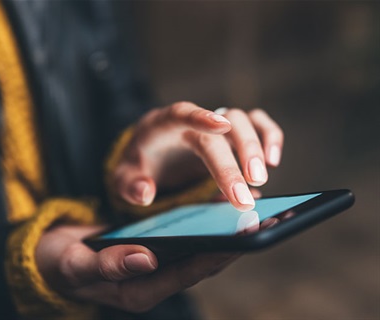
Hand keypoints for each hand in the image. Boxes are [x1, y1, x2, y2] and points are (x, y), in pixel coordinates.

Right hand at [36, 225, 236, 311]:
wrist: (50, 255)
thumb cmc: (59, 263)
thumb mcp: (75, 264)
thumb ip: (106, 265)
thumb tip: (143, 259)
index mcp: (138, 291)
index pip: (185, 274)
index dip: (213, 255)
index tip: (239, 238)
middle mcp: (152, 281)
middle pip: (199, 264)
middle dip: (229, 243)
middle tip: (258, 221)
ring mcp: (154, 266)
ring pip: (196, 250)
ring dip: (221, 232)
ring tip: (246, 210)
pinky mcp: (154, 250)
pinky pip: (186, 238)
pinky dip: (203, 223)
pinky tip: (215, 205)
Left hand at [113, 102, 283, 210]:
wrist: (151, 154)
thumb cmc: (139, 164)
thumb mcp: (123, 178)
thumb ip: (130, 186)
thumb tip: (145, 194)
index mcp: (161, 126)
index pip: (181, 113)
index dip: (200, 116)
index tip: (220, 125)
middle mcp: (192, 121)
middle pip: (219, 130)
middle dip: (233, 161)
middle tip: (244, 194)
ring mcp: (214, 125)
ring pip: (243, 120)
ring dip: (255, 147)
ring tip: (261, 179)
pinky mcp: (230, 134)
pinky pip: (256, 124)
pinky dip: (269, 137)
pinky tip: (274, 160)